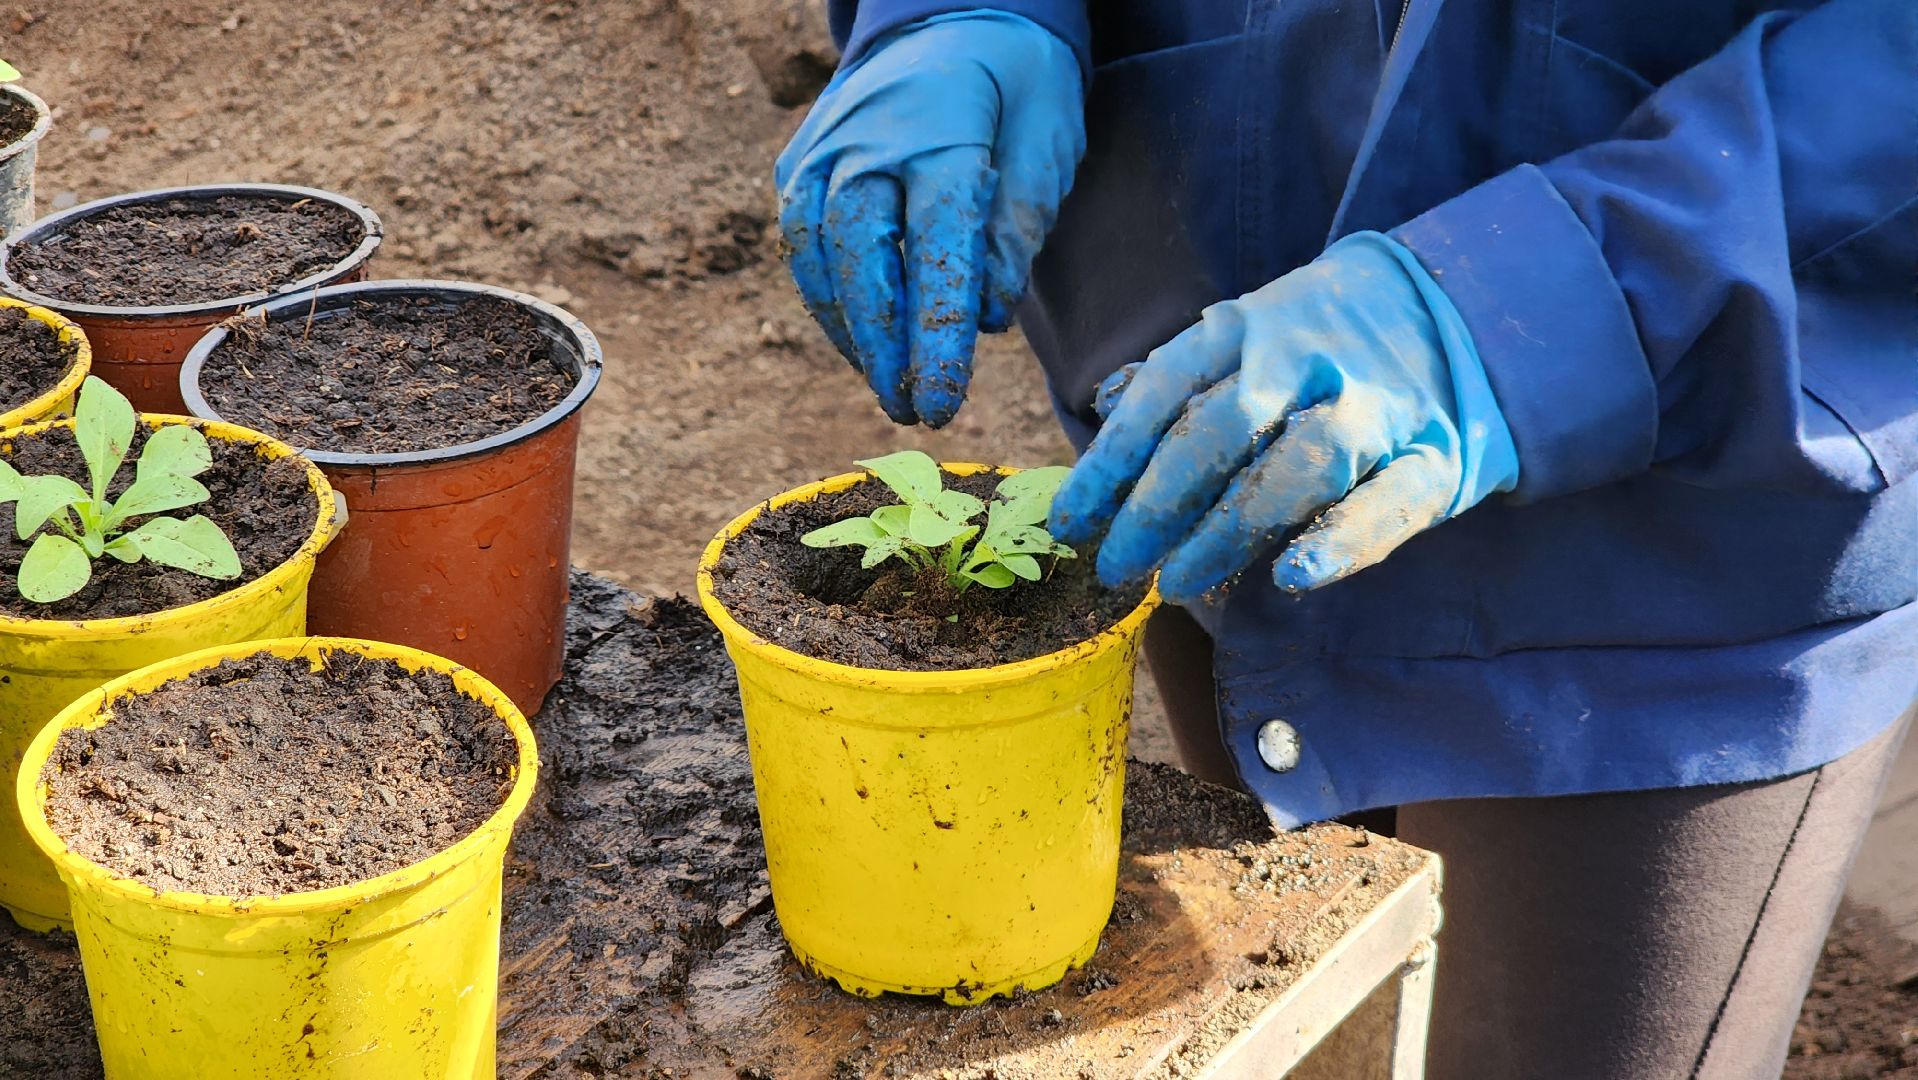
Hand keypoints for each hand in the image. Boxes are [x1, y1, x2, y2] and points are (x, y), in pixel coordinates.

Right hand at [775, 12, 1083, 427]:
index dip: (936, 336)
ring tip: (890, 390)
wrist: (947, 15)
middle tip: (910, 412)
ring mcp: (821, 150)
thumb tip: (985, 315)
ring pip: (820, 261)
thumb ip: (1018, 223)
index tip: (941, 402)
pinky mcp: (798, 163)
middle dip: (884, 348)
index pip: (935, 250)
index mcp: (938, 132)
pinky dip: (831, 304)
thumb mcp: (1047, 138)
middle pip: (861, 261)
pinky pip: (804, 247)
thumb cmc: (1014, 85)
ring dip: (853, 336)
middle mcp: (864, 141)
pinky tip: (863, 345)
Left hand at [1050, 232, 1518, 603]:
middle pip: (1220, 430)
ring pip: (1297, 466)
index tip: (1072, 522)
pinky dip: (1340, 540)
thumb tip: (1100, 417)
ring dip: (1229, 530)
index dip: (1111, 460)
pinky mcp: (1435, 455)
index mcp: (1248, 327)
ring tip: (1178, 582)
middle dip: (1157, 505)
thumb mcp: (1249, 335)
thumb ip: (1179, 380)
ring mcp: (1375, 406)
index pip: (1164, 391)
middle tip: (1117, 567)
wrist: (1460, 308)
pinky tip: (1293, 577)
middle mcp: (1308, 360)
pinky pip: (1388, 502)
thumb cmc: (1322, 343)